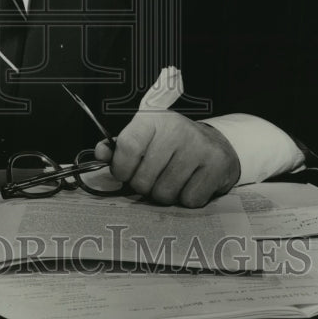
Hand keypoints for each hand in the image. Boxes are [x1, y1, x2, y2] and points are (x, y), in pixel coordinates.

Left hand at [94, 110, 240, 206]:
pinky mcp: (216, 164)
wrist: (214, 143)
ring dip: (165, 195)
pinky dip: (187, 199)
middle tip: (153, 178)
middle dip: (144, 187)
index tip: (124, 173)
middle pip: (143, 179)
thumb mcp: (144, 137)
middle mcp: (176, 129)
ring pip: (165, 193)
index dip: (121, 168)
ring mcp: (198, 146)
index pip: (127, 147)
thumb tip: (101, 153)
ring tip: (172, 180)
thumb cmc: (171, 144)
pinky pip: (189, 200)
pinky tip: (191, 182)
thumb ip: (120, 148)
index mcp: (153, 119)